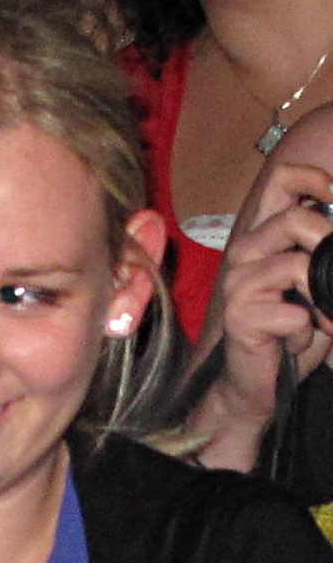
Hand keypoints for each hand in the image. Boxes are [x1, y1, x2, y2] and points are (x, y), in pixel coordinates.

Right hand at [196, 159, 332, 467]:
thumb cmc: (292, 330)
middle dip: (330, 246)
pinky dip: (307, 332)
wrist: (259, 383)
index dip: (316, 179)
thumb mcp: (316, 279)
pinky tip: (295, 342)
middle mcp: (246, 252)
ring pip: (297, 266)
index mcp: (265, 235)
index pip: (283, 180)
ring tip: (320, 320)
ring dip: (323, 298)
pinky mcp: (241, 316)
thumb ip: (325, 249)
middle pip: (297, 218)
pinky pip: (294, 313)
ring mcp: (239, 283)